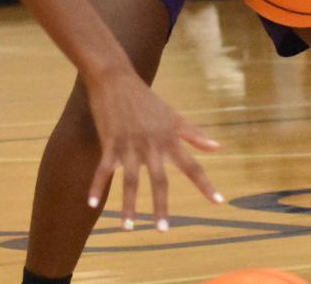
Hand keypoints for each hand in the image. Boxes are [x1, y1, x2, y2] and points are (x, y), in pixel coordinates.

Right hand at [83, 67, 221, 230]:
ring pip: (131, 180)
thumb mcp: (174, 116)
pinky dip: (97, 186)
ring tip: (129, 227)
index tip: (219, 202)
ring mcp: (130, 144)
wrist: (117, 79)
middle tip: (163, 230)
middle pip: (160, 180)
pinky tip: (91, 203)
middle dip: (161, 206)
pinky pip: (104, 169)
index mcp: (170, 139)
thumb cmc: (147, 100)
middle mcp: (152, 144)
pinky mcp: (110, 142)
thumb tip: (217, 148)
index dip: (205, 184)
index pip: (192, 165)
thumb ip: (194, 134)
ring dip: (129, 205)